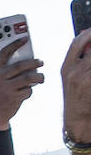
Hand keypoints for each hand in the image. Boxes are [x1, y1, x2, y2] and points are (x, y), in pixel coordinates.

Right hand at [0, 37, 44, 129]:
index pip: (4, 53)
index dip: (15, 44)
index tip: (26, 38)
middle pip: (21, 65)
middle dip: (34, 62)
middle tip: (41, 62)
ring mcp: (6, 88)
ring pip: (29, 77)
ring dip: (38, 77)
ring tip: (41, 78)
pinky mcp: (13, 98)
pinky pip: (28, 90)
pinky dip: (30, 90)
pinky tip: (26, 92)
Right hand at [62, 29, 90, 145]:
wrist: (79, 121)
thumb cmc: (76, 99)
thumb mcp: (71, 78)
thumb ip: (79, 60)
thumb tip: (87, 38)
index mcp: (66, 68)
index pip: (77, 43)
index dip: (88, 33)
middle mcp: (74, 72)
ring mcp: (86, 78)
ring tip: (90, 70)